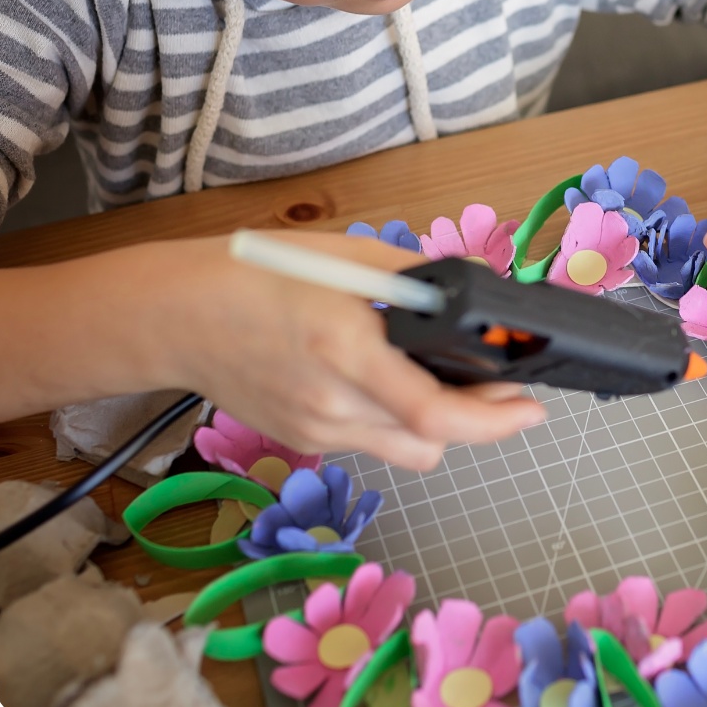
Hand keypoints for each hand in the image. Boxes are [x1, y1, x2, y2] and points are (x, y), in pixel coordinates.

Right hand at [154, 233, 546, 469]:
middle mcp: (333, 403)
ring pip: (406, 450)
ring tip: (443, 380)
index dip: (494, 420)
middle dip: (478, 419)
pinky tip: (387, 382)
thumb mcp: (344, 256)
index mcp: (346, 348)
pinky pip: (371, 442)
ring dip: (437, 424)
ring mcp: (315, 431)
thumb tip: (468, 287)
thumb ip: (412, 278)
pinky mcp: (302, 442)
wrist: (175, 316)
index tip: (531, 408)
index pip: (434, 412)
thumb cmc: (256, 274)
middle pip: (433, 442)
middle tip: (498, 386)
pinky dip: (394, 420)